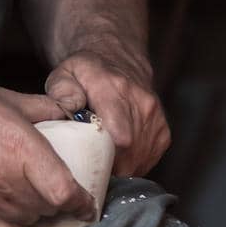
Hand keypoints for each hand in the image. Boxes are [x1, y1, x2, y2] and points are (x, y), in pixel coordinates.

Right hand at [0, 74, 97, 226]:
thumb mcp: (5, 97)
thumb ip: (43, 109)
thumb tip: (70, 114)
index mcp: (21, 149)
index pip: (64, 193)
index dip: (83, 202)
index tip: (88, 203)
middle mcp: (6, 182)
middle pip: (49, 210)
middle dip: (62, 206)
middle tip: (65, 195)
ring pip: (27, 223)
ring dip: (38, 215)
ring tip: (39, 201)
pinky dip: (14, 225)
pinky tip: (13, 211)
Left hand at [44, 51, 170, 176]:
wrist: (118, 61)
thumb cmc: (86, 73)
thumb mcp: (65, 73)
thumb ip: (62, 92)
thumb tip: (69, 112)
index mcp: (115, 89)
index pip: (119, 135)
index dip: (103, 155)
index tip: (85, 158)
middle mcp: (142, 103)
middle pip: (127, 154)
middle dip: (105, 164)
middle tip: (87, 158)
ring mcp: (155, 118)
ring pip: (136, 161)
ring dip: (117, 165)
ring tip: (101, 150)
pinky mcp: (163, 132)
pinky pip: (146, 161)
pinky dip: (129, 162)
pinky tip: (116, 150)